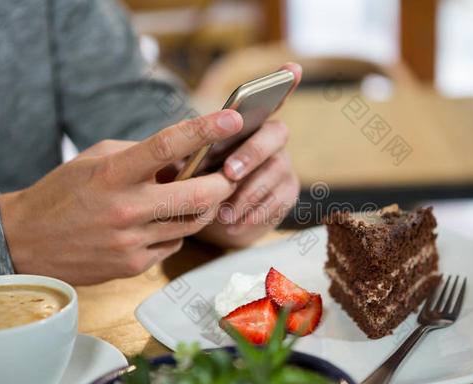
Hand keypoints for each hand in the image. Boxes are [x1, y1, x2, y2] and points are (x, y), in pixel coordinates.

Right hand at [0, 110, 242, 284]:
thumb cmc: (64, 192)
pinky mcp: (133, 266)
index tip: (232, 118)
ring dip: (202, 208)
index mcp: (113, 174)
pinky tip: (161, 222)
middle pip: (198, 196)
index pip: (167, 146)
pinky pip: (174, 245)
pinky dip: (177, 230)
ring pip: (192, 224)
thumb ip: (143, 156)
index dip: (204, 130)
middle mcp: (125, 209)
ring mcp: (130, 242)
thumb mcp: (97, 159)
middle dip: (223, 184)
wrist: (25, 241)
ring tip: (194, 196)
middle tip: (229, 175)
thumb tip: (188, 159)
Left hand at [195, 63, 301, 246]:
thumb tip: (179, 153)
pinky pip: (277, 202)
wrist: (211, 221)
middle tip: (228, 173)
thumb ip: (188, 153)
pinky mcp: (287, 194)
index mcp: (248, 125)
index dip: (282, 84)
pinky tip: (231, 224)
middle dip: (252, 153)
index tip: (293, 69)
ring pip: (276, 172)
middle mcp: (271, 140)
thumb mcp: (186, 166)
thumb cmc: (198, 183)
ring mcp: (283, 166)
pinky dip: (252, 215)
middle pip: (275, 134)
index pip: (267, 100)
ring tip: (221, 212)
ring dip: (247, 193)